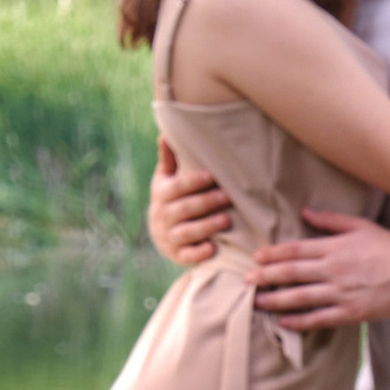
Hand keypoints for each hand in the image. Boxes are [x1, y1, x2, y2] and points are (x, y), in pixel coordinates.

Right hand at [149, 137, 231, 262]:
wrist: (162, 233)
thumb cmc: (171, 199)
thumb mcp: (166, 179)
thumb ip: (169, 159)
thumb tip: (166, 134)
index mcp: (162, 194)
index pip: (176, 187)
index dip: (192, 182)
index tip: (210, 175)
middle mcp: (162, 216)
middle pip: (184, 209)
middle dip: (205, 203)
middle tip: (227, 197)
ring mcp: (168, 237)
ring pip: (187, 232)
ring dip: (206, 226)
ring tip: (226, 221)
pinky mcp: (176, 255)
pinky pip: (186, 255)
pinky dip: (198, 254)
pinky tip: (213, 249)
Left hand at [252, 210, 389, 327]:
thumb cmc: (389, 246)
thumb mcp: (360, 225)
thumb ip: (330, 220)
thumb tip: (305, 212)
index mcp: (334, 248)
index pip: (295, 250)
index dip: (273, 254)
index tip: (256, 257)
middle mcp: (333, 270)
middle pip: (291, 273)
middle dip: (266, 277)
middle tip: (246, 281)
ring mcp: (341, 293)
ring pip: (300, 297)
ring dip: (275, 300)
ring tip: (257, 302)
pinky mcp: (351, 312)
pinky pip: (319, 318)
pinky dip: (299, 321)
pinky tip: (284, 321)